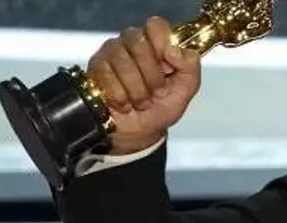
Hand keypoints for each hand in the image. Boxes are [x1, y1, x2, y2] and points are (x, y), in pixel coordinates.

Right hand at [86, 16, 201, 153]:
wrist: (141, 132)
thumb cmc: (162, 107)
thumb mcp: (186, 89)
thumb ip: (191, 66)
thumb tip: (175, 50)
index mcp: (157, 42)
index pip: (156, 26)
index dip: (163, 46)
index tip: (168, 67)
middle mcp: (133, 41)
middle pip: (139, 43)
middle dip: (152, 76)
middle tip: (157, 91)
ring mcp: (112, 52)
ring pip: (122, 61)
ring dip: (137, 90)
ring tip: (142, 101)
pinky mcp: (96, 67)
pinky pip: (107, 76)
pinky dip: (121, 97)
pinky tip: (126, 103)